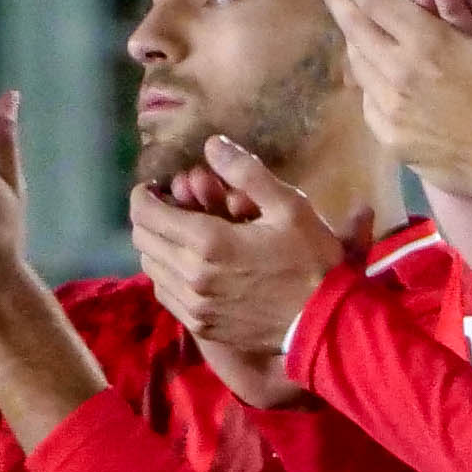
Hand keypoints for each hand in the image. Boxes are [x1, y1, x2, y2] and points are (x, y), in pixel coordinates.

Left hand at [132, 137, 348, 386]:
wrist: (329, 324)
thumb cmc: (313, 261)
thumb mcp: (290, 207)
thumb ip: (246, 172)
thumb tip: (211, 145)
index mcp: (208, 241)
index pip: (145, 212)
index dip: (144, 193)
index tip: (159, 187)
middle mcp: (190, 274)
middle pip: (142, 239)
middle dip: (150, 218)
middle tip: (173, 209)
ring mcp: (193, 305)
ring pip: (150, 268)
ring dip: (159, 247)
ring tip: (181, 238)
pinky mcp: (202, 326)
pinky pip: (165, 294)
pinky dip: (168, 276)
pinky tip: (190, 269)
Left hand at [327, 0, 471, 194]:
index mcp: (427, 44)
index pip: (374, 0)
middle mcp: (398, 74)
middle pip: (354, 29)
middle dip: (339, 0)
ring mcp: (391, 110)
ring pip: (359, 64)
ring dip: (352, 38)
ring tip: (350, 23)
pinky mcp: (393, 140)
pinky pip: (368, 100)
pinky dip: (367, 78)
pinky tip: (372, 72)